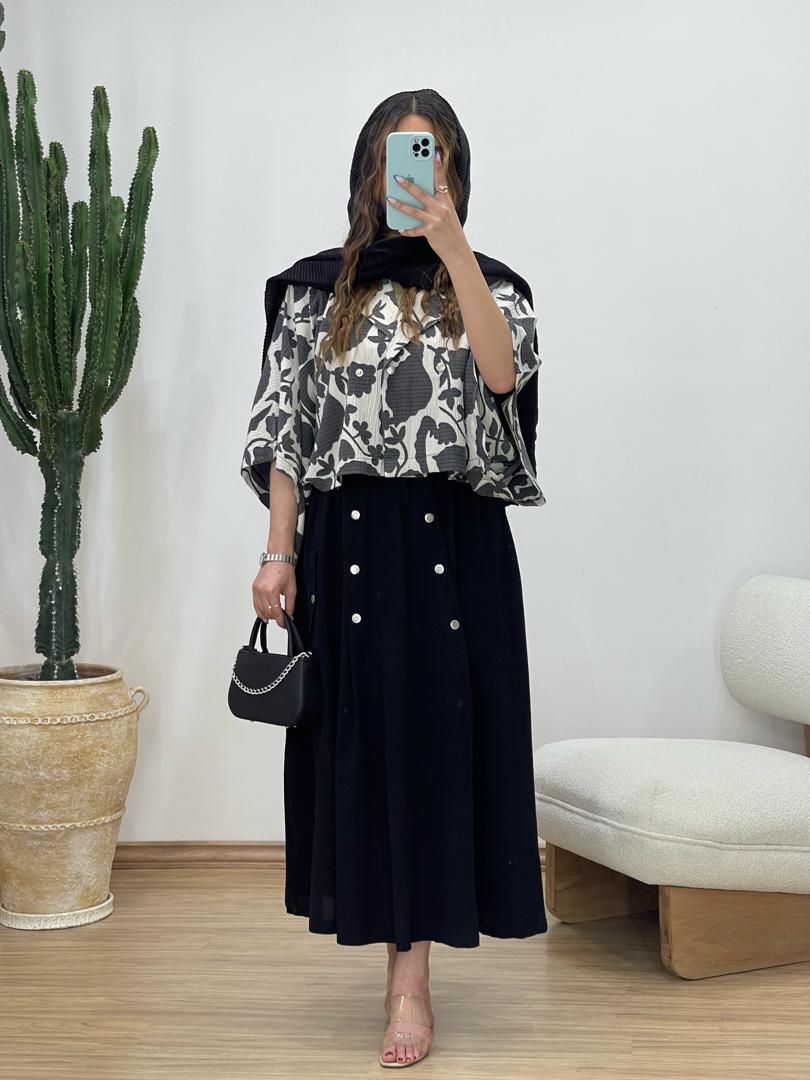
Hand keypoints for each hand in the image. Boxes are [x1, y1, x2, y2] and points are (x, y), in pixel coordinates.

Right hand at [252, 562, 295, 628]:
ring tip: (274, 616)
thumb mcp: (291, 590)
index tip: (284, 624)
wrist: (278, 559)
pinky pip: (255, 603)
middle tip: (282, 618)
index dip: (281, 621)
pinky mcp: (254, 588)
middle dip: (275, 618)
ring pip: (259, 610)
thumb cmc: (285, 570)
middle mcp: (262, 590)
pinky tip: (265, 612)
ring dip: (267, 615)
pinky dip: (260, 610)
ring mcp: (256, 589)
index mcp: (272, 591)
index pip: (275, 612)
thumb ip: (290, 605)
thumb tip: (289, 616)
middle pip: (267, 612)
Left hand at [386, 149, 468, 264]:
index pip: (441, 181)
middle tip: (397, 177)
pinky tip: (400, 228)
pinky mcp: (430, 232)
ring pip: (413, 210)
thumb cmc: (451, 231)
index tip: (433, 154)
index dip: (437, 167)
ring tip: (389, 198)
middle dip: (408, 185)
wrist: (457, 249)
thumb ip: (437, 203)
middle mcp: (441, 209)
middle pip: (421, 193)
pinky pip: (415, 229)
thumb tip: (421, 195)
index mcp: (447, 202)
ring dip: (400, 204)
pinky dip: (407, 229)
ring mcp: (435, 220)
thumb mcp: (448, 214)